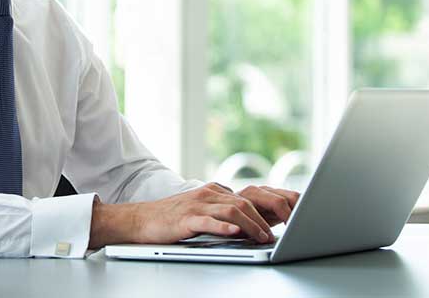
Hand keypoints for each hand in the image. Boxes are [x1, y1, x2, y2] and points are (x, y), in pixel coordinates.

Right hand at [88, 182, 299, 248]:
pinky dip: (224, 227)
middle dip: (267, 217)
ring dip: (251, 224)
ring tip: (263, 237)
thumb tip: (251, 223)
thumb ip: (224, 211)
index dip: (270, 207)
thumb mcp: (202, 210)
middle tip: (282, 231)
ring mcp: (197, 204)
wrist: (140, 219)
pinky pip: (208, 221)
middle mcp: (208, 193)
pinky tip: (235, 232)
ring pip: (231, 210)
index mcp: (214, 191)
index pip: (249, 196)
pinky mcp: (186, 219)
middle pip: (245, 202)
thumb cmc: (172, 218)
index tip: (288, 218)